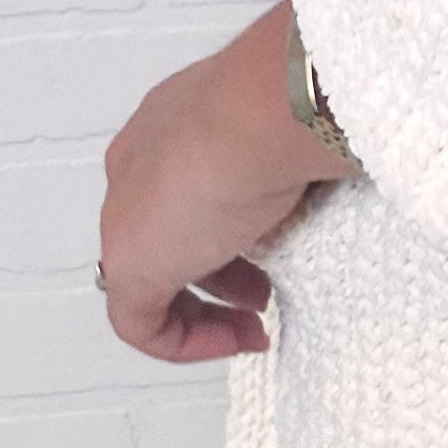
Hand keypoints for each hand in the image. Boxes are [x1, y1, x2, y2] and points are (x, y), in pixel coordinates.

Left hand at [98, 1, 355, 364]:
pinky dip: (187, 342)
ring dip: (206, 311)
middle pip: (169, 236)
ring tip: (256, 323)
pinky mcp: (131, 265)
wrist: (259, 111)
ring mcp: (127, 215)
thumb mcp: (287, 131)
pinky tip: (235, 340)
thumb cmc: (284, 106)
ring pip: (153, 280)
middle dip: (221, 273)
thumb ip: (286, 154)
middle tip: (263, 294)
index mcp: (168, 124)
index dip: (225, 230)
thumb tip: (320, 171)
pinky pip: (141, 324)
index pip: (180, 190)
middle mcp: (139, 165)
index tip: (271, 252)